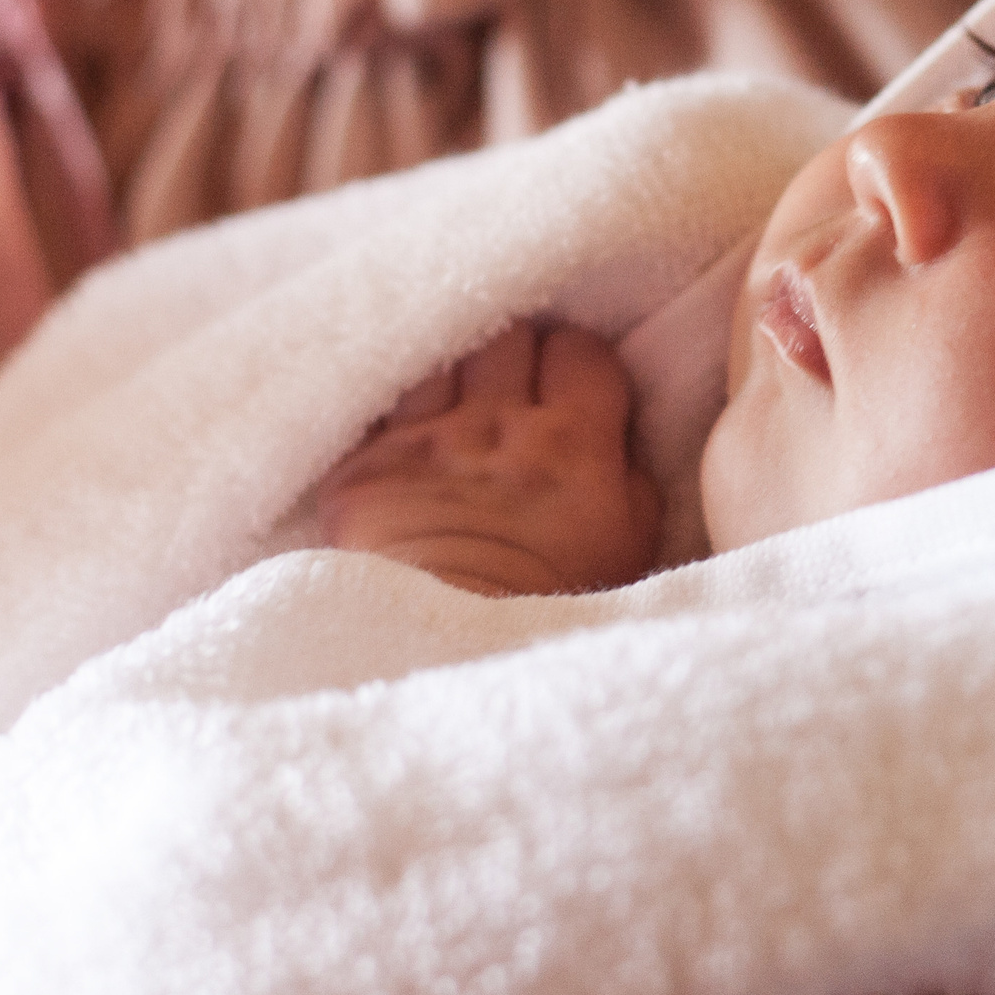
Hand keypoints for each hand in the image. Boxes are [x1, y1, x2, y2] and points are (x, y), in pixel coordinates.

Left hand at [318, 322, 660, 596]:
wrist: (447, 657)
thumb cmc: (554, 611)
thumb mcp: (632, 547)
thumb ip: (630, 475)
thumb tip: (618, 435)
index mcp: (572, 442)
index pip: (579, 350)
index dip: (575, 363)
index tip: (570, 387)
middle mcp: (496, 426)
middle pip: (508, 338)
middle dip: (516, 356)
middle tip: (515, 390)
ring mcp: (423, 442)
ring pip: (439, 360)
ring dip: (453, 375)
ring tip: (457, 409)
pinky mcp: (363, 469)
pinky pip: (377, 410)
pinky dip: (395, 417)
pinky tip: (406, 441)